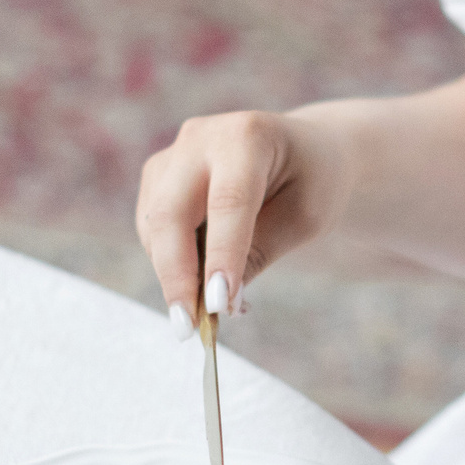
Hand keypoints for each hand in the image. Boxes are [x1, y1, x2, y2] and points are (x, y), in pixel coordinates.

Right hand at [136, 110, 354, 321]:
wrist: (303, 149)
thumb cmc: (312, 181)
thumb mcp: (305, 217)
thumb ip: (260, 252)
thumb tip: (218, 302)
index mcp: (248, 135)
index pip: (228, 201)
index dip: (221, 255)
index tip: (217, 306)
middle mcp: (201, 137)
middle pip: (171, 212)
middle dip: (176, 275)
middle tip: (188, 329)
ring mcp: (173, 154)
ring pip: (155, 225)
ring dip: (173, 275)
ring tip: (203, 314)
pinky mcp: (157, 176)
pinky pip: (153, 229)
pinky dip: (171, 264)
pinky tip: (198, 285)